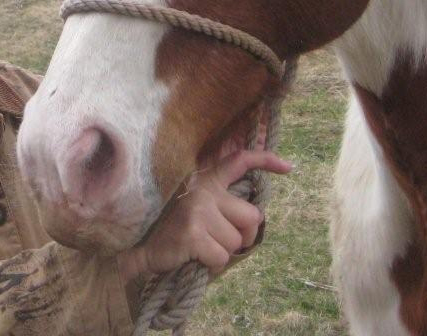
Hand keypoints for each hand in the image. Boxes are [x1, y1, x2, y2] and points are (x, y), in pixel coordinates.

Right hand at [117, 145, 292, 282]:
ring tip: (202, 248)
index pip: (241, 160)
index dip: (266, 161)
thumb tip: (255, 218)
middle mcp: (206, 190)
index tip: (289, 167)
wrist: (137, 247)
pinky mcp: (193, 232)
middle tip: (224, 242)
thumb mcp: (196, 206)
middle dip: (245, 236)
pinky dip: (213, 265)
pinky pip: (222, 257)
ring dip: (224, 252)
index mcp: (208, 179)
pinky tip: (195, 258)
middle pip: (252, 216)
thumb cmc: (172, 229)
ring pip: (237, 241)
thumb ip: (221, 203)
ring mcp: (199, 209)